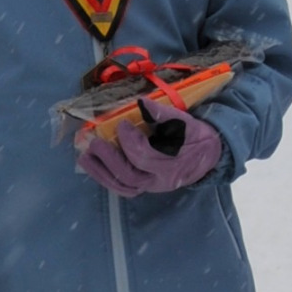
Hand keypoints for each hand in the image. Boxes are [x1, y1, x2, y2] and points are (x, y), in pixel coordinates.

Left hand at [75, 100, 222, 197]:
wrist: (207, 156)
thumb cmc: (195, 137)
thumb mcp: (186, 123)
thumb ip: (164, 114)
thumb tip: (142, 103)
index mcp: (173, 164)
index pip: (145, 157)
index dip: (129, 141)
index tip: (121, 124)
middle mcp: (161, 180)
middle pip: (130, 176)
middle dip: (109, 159)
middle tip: (94, 142)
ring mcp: (152, 187)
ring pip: (123, 186)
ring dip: (101, 172)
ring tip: (84, 157)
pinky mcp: (144, 187)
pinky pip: (122, 188)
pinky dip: (105, 178)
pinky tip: (93, 166)